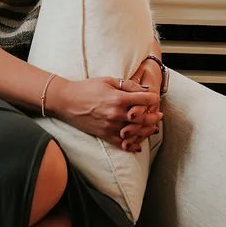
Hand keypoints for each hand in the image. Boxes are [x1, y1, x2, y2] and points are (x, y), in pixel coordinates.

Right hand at [45, 75, 160, 150]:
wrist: (66, 101)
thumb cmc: (86, 88)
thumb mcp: (108, 80)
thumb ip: (127, 85)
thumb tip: (144, 89)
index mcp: (119, 98)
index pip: (145, 100)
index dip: (153, 99)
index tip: (155, 99)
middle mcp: (116, 113)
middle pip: (144, 118)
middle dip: (154, 117)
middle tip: (159, 115)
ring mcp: (111, 126)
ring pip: (136, 133)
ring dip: (147, 131)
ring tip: (152, 128)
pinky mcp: (104, 135)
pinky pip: (122, 144)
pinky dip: (132, 146)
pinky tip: (138, 146)